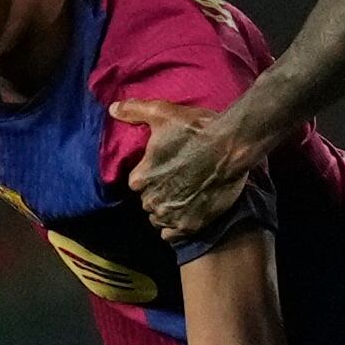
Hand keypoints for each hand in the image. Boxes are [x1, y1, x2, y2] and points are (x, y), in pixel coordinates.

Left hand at [116, 98, 260, 239]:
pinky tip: (187, 214)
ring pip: (159, 219)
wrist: (231, 147)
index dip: (150, 176)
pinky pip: (171, 235)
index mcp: (141, 177)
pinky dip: (176, 228)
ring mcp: (171, 215)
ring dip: (168, 211)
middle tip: (177, 181)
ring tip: (184, 198)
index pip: (137, 183)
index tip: (164, 169)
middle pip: (149, 201)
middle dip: (159, 194)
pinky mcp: (190, 225)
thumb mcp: (162, 113)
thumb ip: (134, 111)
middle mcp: (152, 200)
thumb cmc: (196, 130)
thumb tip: (112, 109)